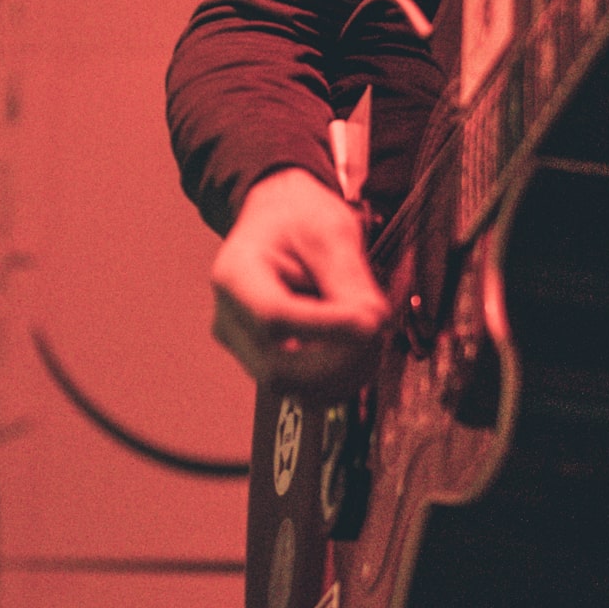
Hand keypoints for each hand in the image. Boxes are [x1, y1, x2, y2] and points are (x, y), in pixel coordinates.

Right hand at [208, 168, 390, 389]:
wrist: (280, 220)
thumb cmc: (299, 217)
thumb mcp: (329, 230)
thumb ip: (349, 278)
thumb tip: (372, 324)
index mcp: (234, 275)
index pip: (273, 318)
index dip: (327, 328)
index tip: (370, 321)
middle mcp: (230, 321)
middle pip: (280, 367)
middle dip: (342, 358)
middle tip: (378, 325)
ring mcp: (246, 349)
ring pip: (297, 388)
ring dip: (348, 370)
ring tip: (371, 330)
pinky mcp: (269, 364)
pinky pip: (307, 390)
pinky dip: (343, 376)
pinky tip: (360, 346)